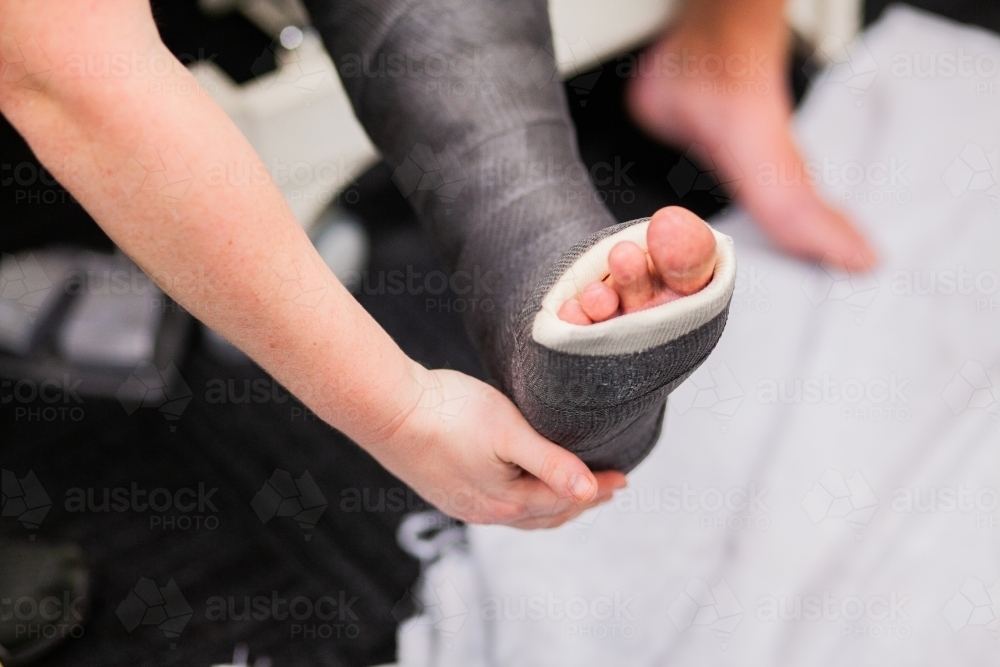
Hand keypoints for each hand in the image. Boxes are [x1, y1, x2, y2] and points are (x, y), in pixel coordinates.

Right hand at [371, 364, 626, 528]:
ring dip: (552, 504)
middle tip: (606, 488)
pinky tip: (521, 487)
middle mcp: (486, 512)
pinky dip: (524, 501)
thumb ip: (550, 463)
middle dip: (579, 502)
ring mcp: (464, 505)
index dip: (597, 488)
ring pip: (522, 514)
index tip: (624, 477)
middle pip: (547, 515)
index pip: (566, 500)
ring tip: (572, 493)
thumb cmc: (450, 413)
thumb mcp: (509, 433)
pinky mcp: (446, 491)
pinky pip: (499, 507)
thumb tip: (590, 491)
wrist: (387, 410)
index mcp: (507, 502)